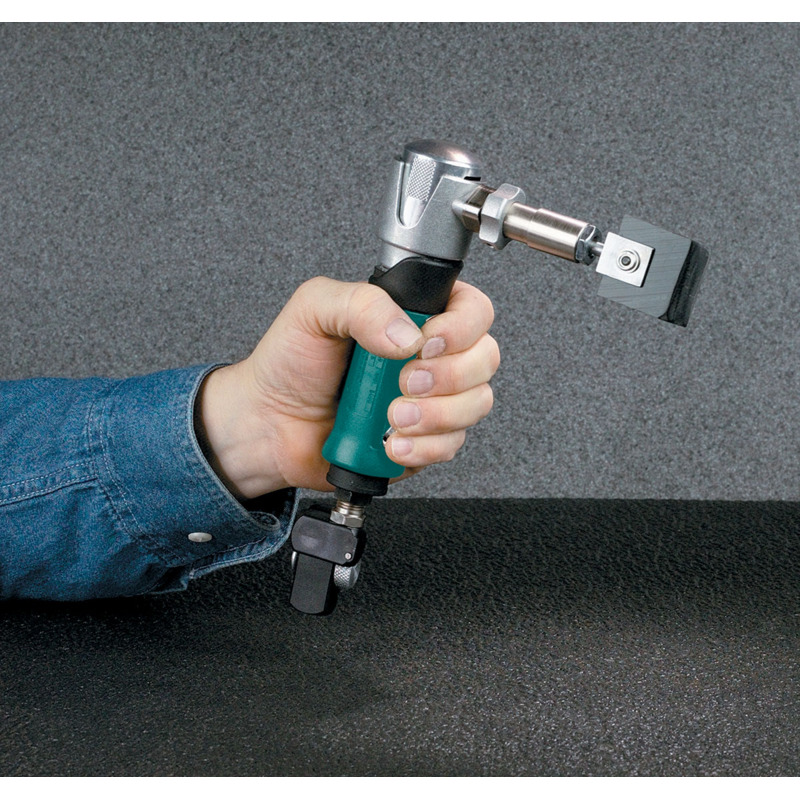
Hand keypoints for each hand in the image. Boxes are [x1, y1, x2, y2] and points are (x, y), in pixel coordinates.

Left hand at [197, 277, 498, 498]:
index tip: (426, 341)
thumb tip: (408, 334)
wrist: (268, 423)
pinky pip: (450, 446)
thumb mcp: (315, 310)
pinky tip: (391, 442)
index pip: (473, 311)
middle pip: (485, 359)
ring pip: (475, 405)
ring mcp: (431, 401)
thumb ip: (362, 304)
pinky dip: (422, 447)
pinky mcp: (424, 440)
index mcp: (412, 315)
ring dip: (435, 415)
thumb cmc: (289, 363)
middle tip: (403, 381)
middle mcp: (429, 356)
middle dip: (447, 376)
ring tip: (391, 415)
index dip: (461, 328)